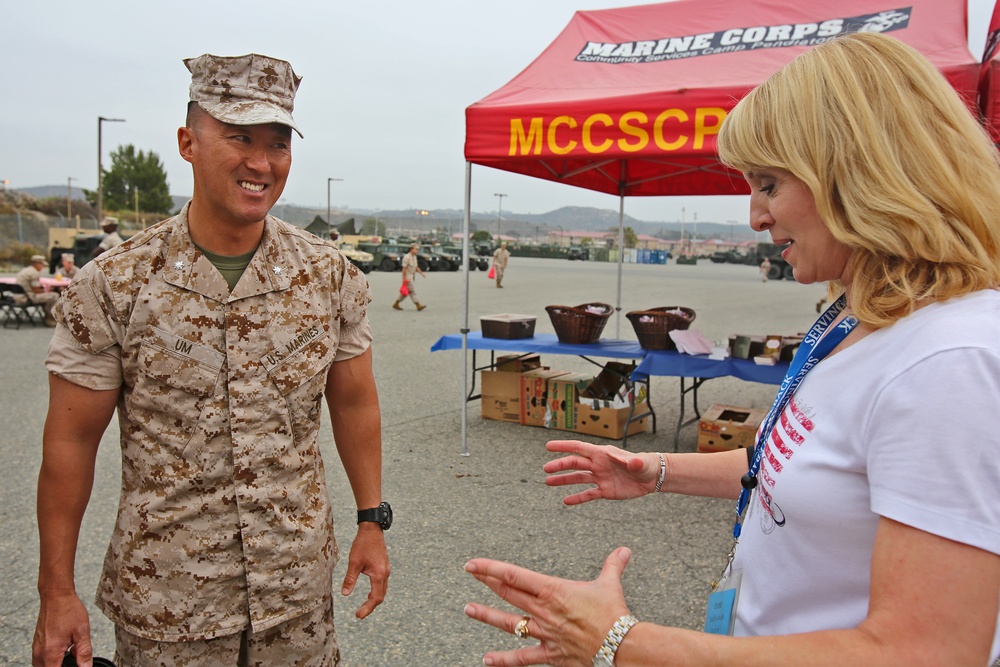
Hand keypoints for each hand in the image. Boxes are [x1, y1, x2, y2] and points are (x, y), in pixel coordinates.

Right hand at [32, 592, 91, 666]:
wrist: (56, 595)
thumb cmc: (68, 610)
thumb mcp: (82, 631)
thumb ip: (84, 652)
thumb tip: (86, 666)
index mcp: (50, 653)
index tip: (75, 665)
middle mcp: (40, 653)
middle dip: (61, 666)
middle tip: (74, 659)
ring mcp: (36, 648)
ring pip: (43, 665)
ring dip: (56, 663)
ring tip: (69, 653)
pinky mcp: (36, 643)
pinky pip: (41, 658)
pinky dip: (51, 658)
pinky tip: (63, 649)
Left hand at [340, 523, 389, 618]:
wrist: (372, 529)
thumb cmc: (363, 544)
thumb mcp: (354, 562)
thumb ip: (350, 578)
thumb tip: (345, 594)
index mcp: (379, 574)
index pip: (375, 598)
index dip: (367, 608)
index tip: (358, 615)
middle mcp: (385, 574)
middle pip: (380, 596)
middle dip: (370, 606)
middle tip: (359, 614)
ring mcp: (386, 570)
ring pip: (382, 590)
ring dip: (373, 599)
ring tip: (363, 606)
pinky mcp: (384, 567)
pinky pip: (382, 584)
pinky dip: (376, 591)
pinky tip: (369, 593)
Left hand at [465, 548, 632, 666]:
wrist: (620, 645)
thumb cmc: (613, 614)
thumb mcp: (610, 584)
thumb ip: (613, 565)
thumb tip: (623, 551)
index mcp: (552, 590)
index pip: (513, 575)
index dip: (490, 568)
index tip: (473, 564)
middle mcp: (543, 610)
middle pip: (508, 594)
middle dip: (487, 583)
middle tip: (472, 575)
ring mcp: (544, 632)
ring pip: (509, 623)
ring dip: (487, 616)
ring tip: (469, 609)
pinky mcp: (549, 653)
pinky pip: (522, 658)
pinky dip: (504, 660)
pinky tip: (487, 660)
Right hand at [544, 440, 659, 504]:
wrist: (651, 477)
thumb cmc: (645, 464)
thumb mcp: (641, 463)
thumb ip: (635, 463)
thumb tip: (634, 462)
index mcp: (603, 454)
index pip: (580, 448)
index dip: (564, 446)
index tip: (548, 446)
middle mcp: (598, 464)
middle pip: (575, 463)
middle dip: (560, 465)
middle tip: (546, 469)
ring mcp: (600, 477)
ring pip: (578, 478)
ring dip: (563, 480)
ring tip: (548, 482)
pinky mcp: (605, 490)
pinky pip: (588, 494)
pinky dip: (578, 498)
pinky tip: (566, 501)